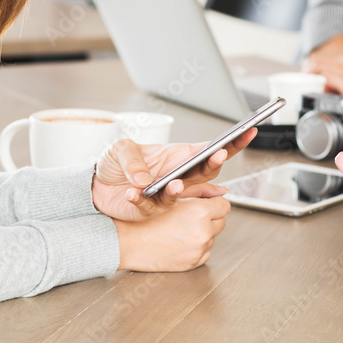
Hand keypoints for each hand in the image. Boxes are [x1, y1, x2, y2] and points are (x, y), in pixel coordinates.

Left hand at [92, 129, 255, 220]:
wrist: (96, 187)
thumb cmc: (115, 164)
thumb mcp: (120, 149)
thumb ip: (133, 160)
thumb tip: (147, 180)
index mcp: (178, 156)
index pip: (209, 150)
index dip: (231, 143)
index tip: (246, 132)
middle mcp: (178, 176)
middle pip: (206, 173)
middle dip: (214, 163)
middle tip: (217, 155)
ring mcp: (167, 195)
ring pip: (184, 194)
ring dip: (179, 189)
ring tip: (173, 184)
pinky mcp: (150, 210)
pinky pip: (151, 207)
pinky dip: (141, 201)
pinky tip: (133, 194)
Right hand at [113, 196, 231, 271]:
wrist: (129, 243)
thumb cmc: (145, 218)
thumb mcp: (172, 196)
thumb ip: (200, 190)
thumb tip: (222, 191)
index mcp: (200, 212)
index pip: (224, 205)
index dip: (214, 203)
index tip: (206, 204)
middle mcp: (203, 231)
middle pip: (221, 221)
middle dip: (210, 217)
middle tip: (191, 216)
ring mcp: (199, 249)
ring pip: (213, 237)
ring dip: (203, 232)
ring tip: (182, 229)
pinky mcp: (194, 262)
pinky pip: (205, 251)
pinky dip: (197, 247)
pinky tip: (179, 241)